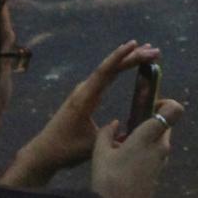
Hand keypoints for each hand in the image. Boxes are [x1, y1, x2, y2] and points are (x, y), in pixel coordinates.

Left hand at [7, 40, 160, 184]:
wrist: (43, 153)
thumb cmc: (66, 149)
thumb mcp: (92, 144)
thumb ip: (112, 135)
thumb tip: (134, 130)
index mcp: (85, 98)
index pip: (105, 72)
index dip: (120, 57)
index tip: (136, 45)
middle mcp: (84, 90)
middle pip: (110, 67)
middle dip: (132, 57)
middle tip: (154, 51)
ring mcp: (83, 92)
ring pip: (108, 70)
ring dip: (127, 60)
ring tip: (147, 53)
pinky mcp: (84, 97)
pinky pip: (104, 77)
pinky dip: (118, 68)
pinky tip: (126, 65)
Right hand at [92, 96, 182, 197]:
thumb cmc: (110, 181)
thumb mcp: (100, 153)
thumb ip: (106, 133)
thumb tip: (114, 124)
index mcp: (149, 136)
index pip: (174, 110)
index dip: (167, 102)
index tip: (150, 104)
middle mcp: (161, 146)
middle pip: (165, 124)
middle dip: (150, 121)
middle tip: (130, 126)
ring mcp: (162, 160)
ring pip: (159, 139)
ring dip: (146, 137)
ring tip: (123, 145)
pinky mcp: (159, 172)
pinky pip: (156, 153)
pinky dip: (145, 150)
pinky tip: (126, 159)